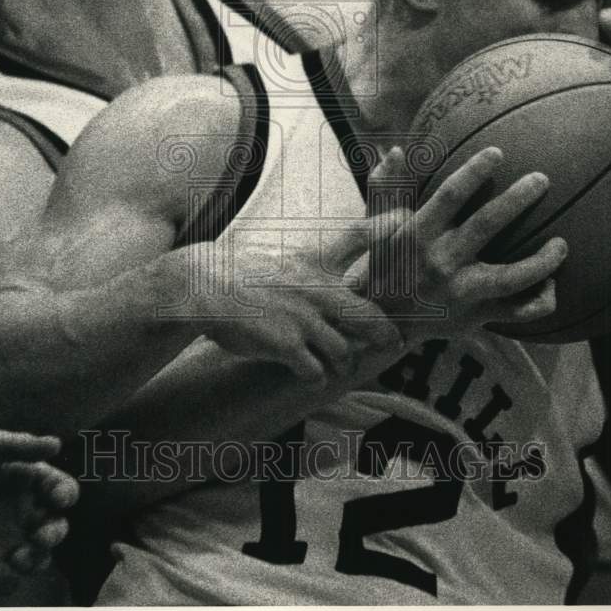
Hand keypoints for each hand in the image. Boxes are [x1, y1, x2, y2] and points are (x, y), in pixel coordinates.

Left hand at [0, 427, 79, 591]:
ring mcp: (3, 541)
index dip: (65, 494)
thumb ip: (18, 446)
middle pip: (56, 528)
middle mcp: (20, 512)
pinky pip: (7, 581)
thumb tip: (56, 444)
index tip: (57, 498)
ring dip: (37, 560)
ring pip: (38, 559)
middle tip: (40, 535)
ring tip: (19, 556)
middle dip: (55, 533)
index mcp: (26, 482)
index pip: (60, 489)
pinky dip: (7, 579)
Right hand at [203, 236, 403, 388]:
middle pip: (369, 315)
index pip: (359, 239)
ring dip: (341, 361)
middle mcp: (316, 289)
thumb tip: (339, 272)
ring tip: (334, 363)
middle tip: (393, 344)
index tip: (408, 241)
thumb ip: (314, 263)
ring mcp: (303, 318)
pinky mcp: (287, 343)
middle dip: (385, 334)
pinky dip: (315, 375)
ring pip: (344, 351)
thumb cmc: (242, 275)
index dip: (389, 235)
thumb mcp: (284, 258)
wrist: (202, 288)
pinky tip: (306, 373)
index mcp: (314, 263)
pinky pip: (316, 371)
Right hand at [346, 145, 568, 338]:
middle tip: (542, 179)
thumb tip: (395, 149)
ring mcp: (461, 292)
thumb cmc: (383, 267)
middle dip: (517, 200)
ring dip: (542, 261)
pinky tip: (552, 285)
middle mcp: (441, 262)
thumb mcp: (374, 228)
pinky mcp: (476, 316)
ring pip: (512, 277)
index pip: (448, 196)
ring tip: (562, 244)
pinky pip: (517, 312)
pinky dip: (541, 301)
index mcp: (418, 235)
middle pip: (486, 225)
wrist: (382, 324)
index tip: (497, 153)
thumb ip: (385, 188)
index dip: (473, 172)